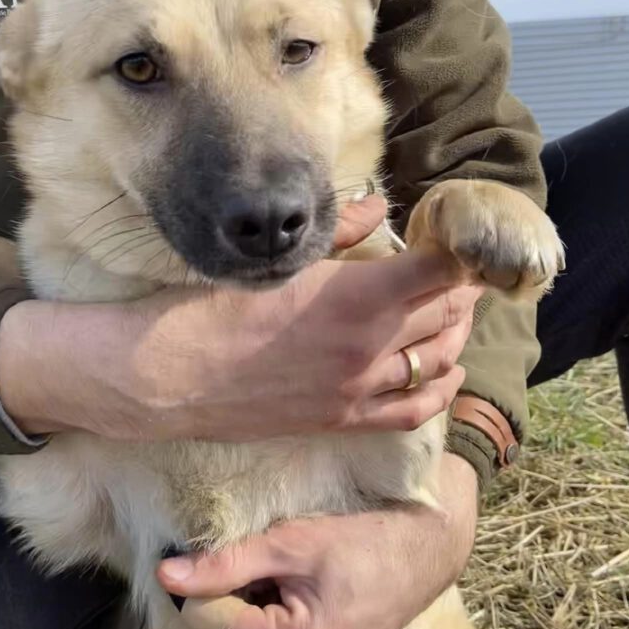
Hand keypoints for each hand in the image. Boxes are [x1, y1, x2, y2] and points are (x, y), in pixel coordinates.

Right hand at [0, 194, 481, 440]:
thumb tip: (380, 208)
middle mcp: (369, 348)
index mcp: (356, 298)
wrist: (166, 378)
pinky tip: (447, 373)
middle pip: (446, 314)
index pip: (441, 271)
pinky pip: (413, 411)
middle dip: (462, 289)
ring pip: (437, 362)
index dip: (461, 252)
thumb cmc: (210, 310)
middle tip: (460, 271)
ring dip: (457, 334)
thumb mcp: (278, 264)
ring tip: (456, 314)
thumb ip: (341, 235)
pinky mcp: (342, 419)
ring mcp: (358, 390)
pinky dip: (440, 390)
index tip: (458, 240)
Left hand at [157, 451, 477, 628]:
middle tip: (258, 554)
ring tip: (283, 569)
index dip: (201, 585)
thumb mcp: (290, 543)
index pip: (210, 625)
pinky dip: (268, 615)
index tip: (206, 550)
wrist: (427, 548)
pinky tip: (292, 586)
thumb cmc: (366, 539)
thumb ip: (224, 563)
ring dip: (247, 605)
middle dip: (227, 596)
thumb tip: (165, 574)